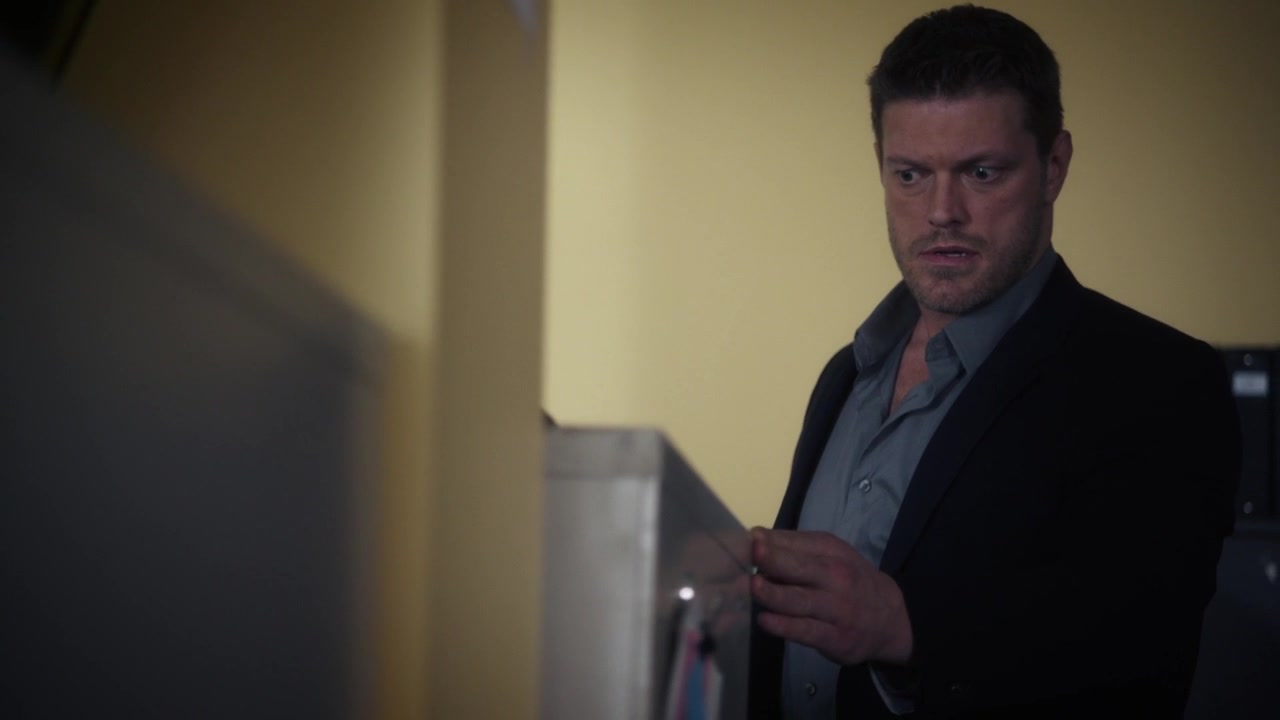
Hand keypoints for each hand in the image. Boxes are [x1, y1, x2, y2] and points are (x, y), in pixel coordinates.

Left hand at [751, 527, 912, 665]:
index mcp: (831, 552)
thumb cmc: (850, 580)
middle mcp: (835, 578)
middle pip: (799, 568)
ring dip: (774, 593)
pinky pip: (806, 631)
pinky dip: (784, 626)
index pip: (796, 544)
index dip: (769, 542)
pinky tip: (765, 620)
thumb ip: (793, 546)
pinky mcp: (833, 638)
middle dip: (773, 560)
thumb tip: (754, 537)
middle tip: (750, 555)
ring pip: (799, 601)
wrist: (890, 618)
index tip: (748, 539)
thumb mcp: (830, 554)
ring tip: (752, 587)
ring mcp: (835, 609)